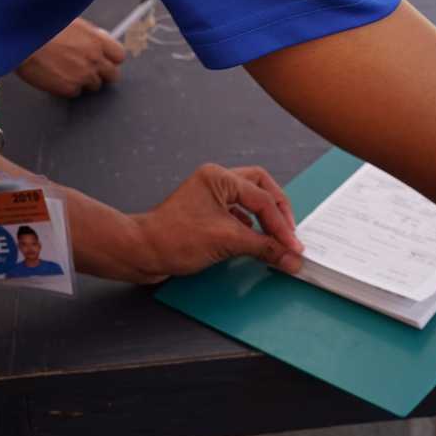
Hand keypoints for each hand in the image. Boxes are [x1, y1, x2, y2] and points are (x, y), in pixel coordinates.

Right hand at [17, 18, 125, 97]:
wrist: (20, 40)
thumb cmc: (41, 27)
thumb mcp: (72, 23)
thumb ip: (89, 36)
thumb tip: (97, 42)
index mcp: (97, 40)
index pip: (119, 56)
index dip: (111, 59)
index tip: (105, 60)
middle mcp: (94, 59)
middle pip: (112, 76)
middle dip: (102, 73)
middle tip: (88, 69)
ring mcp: (82, 76)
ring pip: (94, 86)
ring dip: (84, 81)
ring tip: (66, 70)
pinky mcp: (68, 89)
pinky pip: (75, 93)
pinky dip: (67, 88)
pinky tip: (56, 76)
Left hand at [133, 164, 304, 280]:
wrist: (141, 253)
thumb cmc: (173, 239)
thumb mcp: (226, 241)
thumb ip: (264, 248)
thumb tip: (292, 257)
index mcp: (220, 177)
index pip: (263, 198)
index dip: (281, 225)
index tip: (294, 247)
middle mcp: (216, 181)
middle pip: (261, 188)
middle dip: (278, 210)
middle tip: (289, 233)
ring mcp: (210, 196)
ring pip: (250, 200)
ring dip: (265, 218)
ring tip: (277, 237)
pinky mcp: (206, 214)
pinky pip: (238, 214)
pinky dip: (252, 226)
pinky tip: (255, 240)